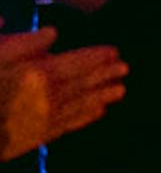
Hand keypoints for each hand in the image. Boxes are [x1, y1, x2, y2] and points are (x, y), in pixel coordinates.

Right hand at [0, 29, 126, 160]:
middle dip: (104, 76)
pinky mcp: (33, 138)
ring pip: (78, 106)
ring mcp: (40, 120)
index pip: (75, 63)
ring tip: (120, 92)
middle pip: (82, 84)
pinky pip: (65, 126)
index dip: (96, 57)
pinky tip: (97, 113)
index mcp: (36, 75)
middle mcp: (45, 98)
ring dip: (101, 97)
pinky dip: (84, 118)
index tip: (115, 52)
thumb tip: (51, 33)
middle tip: (125, 70)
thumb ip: (22, 44)